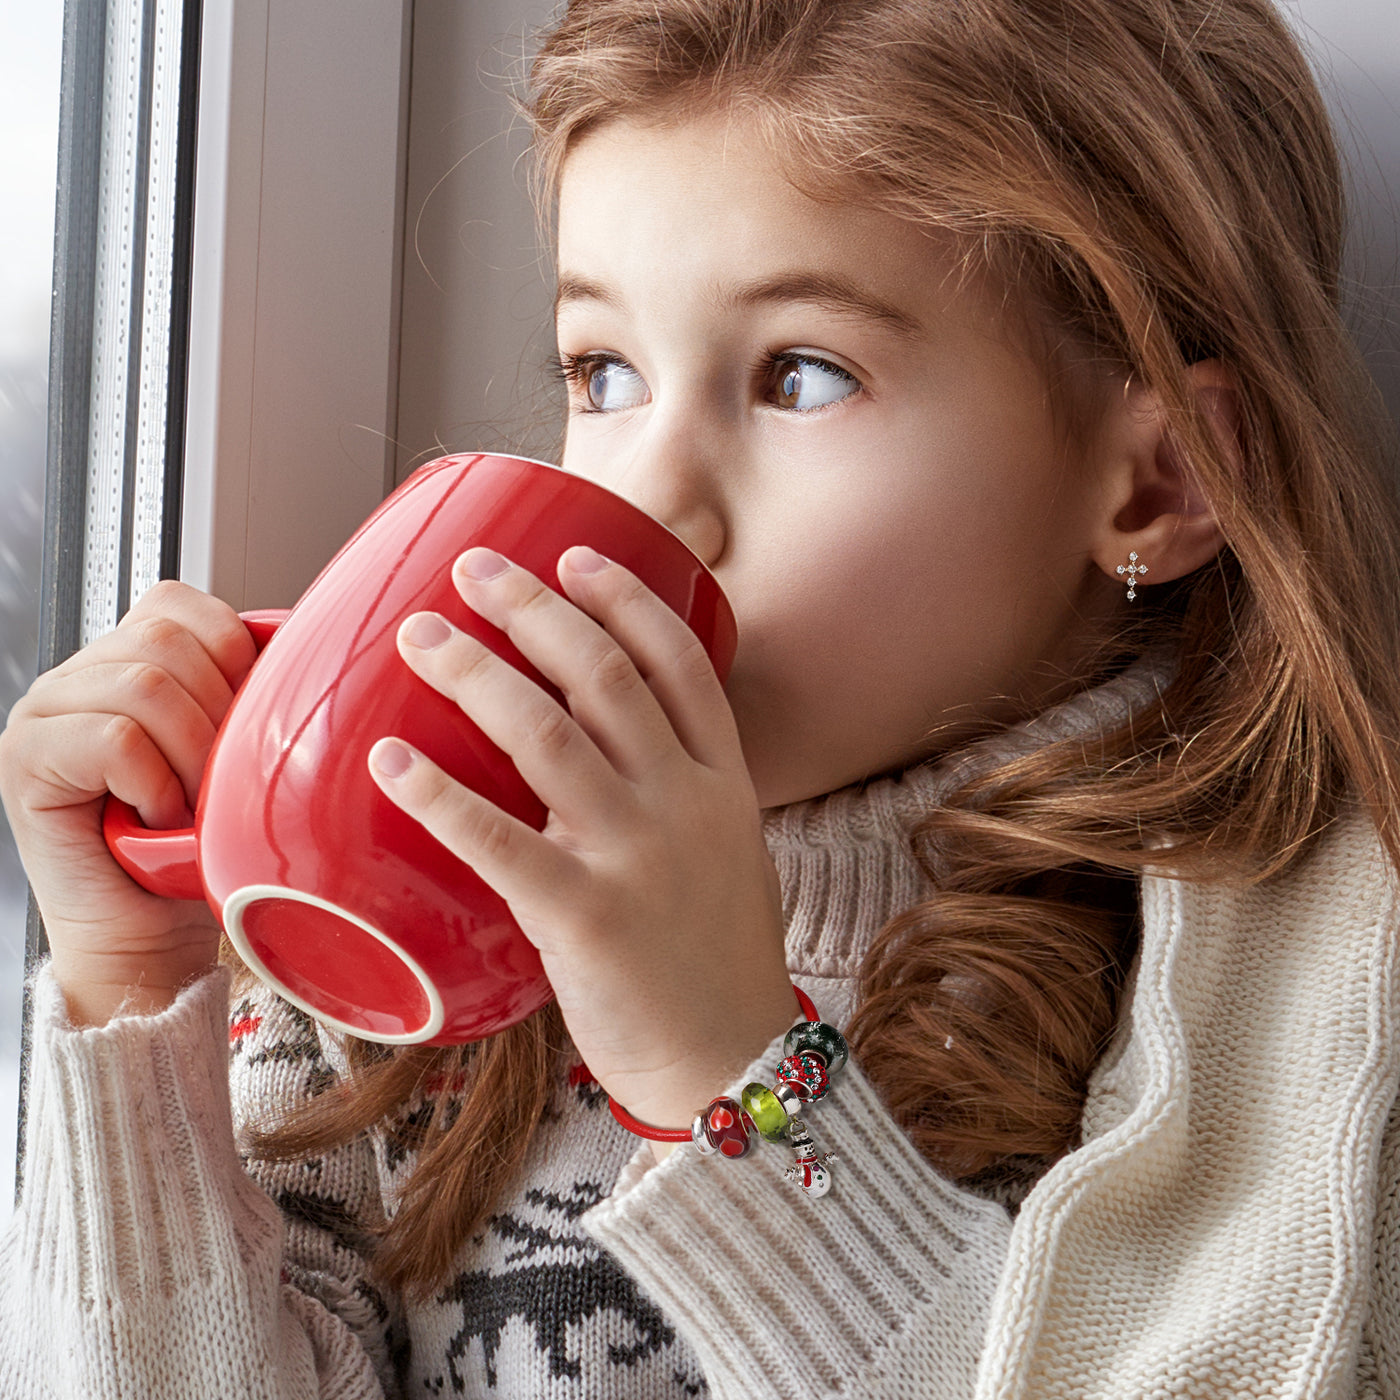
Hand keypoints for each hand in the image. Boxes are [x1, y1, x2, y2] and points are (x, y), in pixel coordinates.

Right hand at [0, 580, 258, 1024]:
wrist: (152, 936)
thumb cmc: (200, 849)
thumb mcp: (240, 750)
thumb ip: (248, 687)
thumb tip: (300, 646)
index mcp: (129, 657)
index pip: (183, 603)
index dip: (232, 656)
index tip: (244, 723)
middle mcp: (79, 674)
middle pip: (168, 640)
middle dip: (218, 716)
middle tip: (217, 779)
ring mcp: (44, 712)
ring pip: (146, 687)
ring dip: (190, 757)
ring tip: (186, 803)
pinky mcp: (25, 758)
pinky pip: (116, 738)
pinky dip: (155, 785)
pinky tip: (155, 818)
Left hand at [367, 544, 795, 1138]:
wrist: (730, 1064)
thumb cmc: (716, 961)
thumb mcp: (727, 854)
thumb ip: (678, 796)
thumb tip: (600, 753)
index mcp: (722, 783)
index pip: (679, 662)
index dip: (623, 598)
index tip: (573, 555)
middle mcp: (684, 802)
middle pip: (604, 674)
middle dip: (534, 609)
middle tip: (474, 572)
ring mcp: (638, 855)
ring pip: (548, 733)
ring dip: (477, 673)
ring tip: (422, 636)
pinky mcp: (585, 915)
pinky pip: (499, 840)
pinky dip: (439, 794)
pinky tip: (390, 761)